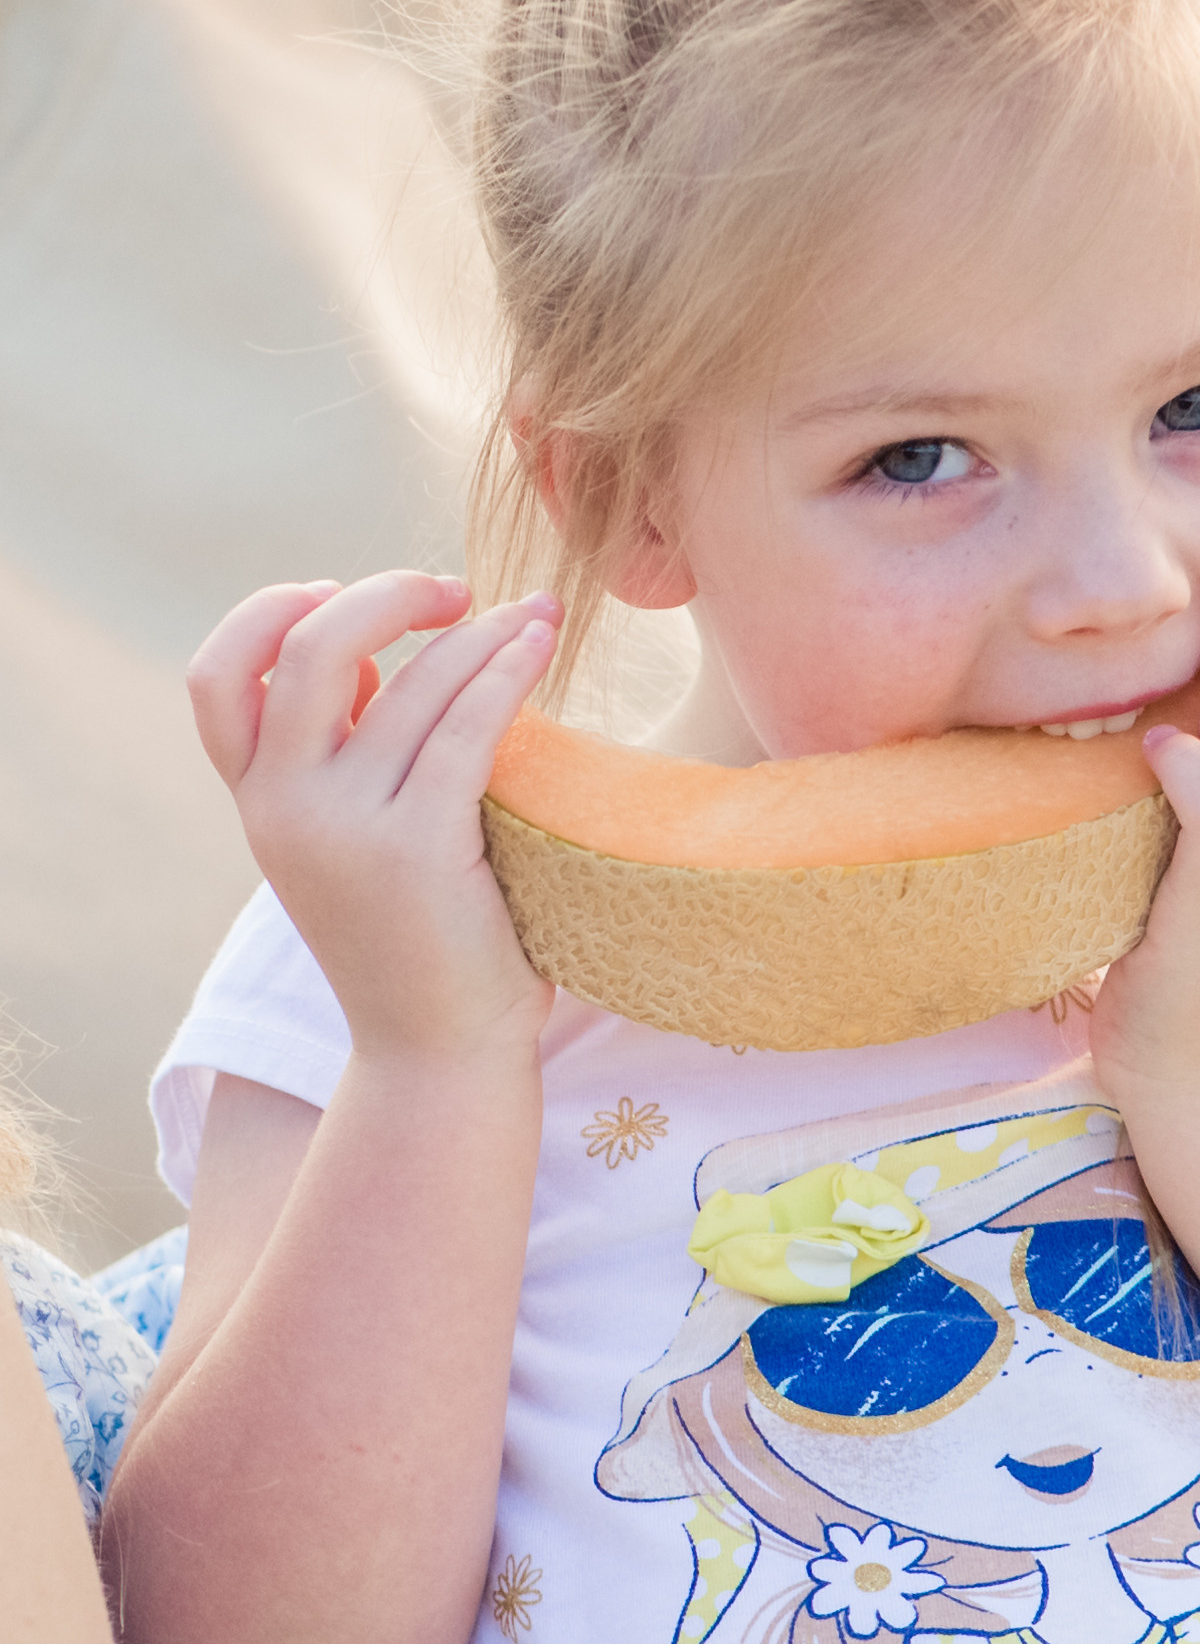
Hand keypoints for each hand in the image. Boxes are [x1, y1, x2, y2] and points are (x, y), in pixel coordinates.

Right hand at [187, 571, 563, 1064]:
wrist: (435, 1052)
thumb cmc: (410, 936)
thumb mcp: (345, 838)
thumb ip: (340, 750)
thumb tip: (367, 649)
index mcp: (257, 802)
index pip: (218, 676)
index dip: (270, 611)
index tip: (340, 593)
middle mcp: (285, 809)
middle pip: (310, 649)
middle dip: (387, 595)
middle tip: (454, 591)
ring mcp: (349, 831)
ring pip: (412, 683)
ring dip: (480, 632)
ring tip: (533, 616)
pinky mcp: (421, 851)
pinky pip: (466, 728)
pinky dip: (506, 670)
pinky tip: (537, 648)